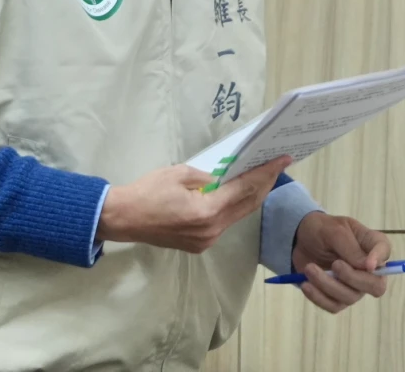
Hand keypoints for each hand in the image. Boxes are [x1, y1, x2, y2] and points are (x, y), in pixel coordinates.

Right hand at [96, 156, 292, 252]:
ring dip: (249, 197)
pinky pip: (222, 223)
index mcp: (207, 211)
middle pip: (246, 206)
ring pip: (236, 216)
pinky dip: (231, 208)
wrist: (123, 218)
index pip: (244, 190)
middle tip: (277, 167)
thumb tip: (220, 179)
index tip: (281, 161)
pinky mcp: (199, 244)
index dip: (264, 174)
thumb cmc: (146, 192)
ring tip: (261, 179)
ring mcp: (206, 240)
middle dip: (263, 185)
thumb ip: (205, 176)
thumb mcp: (177, 173)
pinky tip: (234, 196)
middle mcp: (212, 230)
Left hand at [289, 211, 393, 313]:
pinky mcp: (338, 297)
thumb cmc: (320, 230)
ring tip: (309, 268)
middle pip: (376, 286)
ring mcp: (355, 286)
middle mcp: (369, 269)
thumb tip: (367, 267)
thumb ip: (350, 247)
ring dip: (327, 284)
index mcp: (371, 244)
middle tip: (334, 265)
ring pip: (351, 297)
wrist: (299, 240)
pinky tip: (306, 285)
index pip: (385, 251)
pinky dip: (319, 297)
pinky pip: (334, 306)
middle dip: (353, 278)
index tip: (368, 265)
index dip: (379, 260)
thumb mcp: (333, 230)